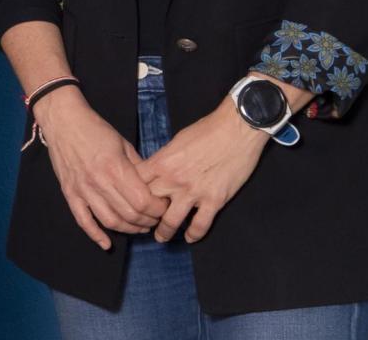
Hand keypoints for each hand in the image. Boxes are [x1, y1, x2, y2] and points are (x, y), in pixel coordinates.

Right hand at [33, 89, 167, 249]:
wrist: (63, 121)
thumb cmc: (95, 129)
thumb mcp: (123, 143)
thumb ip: (138, 167)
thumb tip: (154, 186)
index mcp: (115, 167)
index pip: (143, 201)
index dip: (158, 209)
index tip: (164, 206)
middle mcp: (99, 182)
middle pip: (130, 214)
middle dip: (148, 221)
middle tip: (156, 218)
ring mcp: (83, 190)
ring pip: (110, 222)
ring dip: (129, 229)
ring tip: (140, 227)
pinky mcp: (70, 194)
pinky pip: (83, 221)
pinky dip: (95, 235)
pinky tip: (107, 244)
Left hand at [136, 101, 268, 242]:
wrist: (237, 129)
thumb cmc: (207, 130)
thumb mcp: (177, 141)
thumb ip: (164, 159)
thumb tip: (157, 171)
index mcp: (162, 162)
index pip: (136, 183)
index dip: (130, 193)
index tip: (130, 200)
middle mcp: (174, 180)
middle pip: (148, 204)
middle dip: (144, 215)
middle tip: (143, 221)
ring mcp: (194, 192)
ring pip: (170, 221)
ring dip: (164, 232)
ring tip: (161, 237)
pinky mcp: (214, 200)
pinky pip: (200, 225)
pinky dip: (193, 234)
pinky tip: (190, 238)